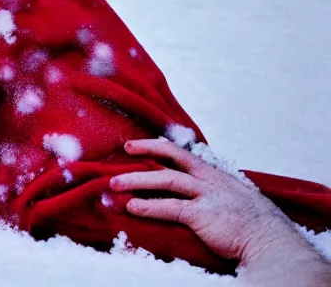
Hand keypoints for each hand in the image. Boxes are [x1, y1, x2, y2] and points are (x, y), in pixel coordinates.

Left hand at [109, 139, 299, 262]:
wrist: (271, 241)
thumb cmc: (251, 223)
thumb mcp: (232, 197)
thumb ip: (211, 190)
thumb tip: (187, 190)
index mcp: (214, 175)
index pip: (182, 152)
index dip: (158, 146)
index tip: (136, 144)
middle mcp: (209, 180)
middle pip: (173, 158)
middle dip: (146, 151)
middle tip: (124, 150)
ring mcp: (207, 196)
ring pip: (166, 180)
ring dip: (137, 180)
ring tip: (115, 184)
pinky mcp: (203, 215)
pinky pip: (170, 207)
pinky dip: (148, 206)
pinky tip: (132, 207)